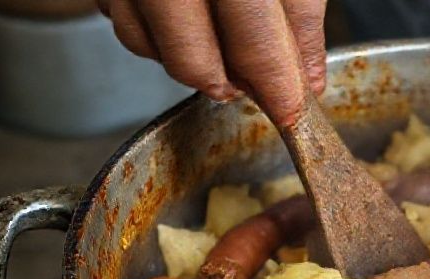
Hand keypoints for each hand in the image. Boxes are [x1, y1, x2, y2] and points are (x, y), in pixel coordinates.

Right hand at [97, 0, 326, 125]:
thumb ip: (300, 15)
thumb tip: (306, 80)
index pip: (255, 44)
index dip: (278, 87)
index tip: (292, 112)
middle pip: (194, 63)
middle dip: (228, 83)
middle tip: (253, 79)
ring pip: (150, 50)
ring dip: (192, 59)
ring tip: (221, 38)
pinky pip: (124, 25)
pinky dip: (155, 35)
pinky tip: (182, 17)